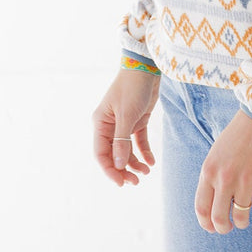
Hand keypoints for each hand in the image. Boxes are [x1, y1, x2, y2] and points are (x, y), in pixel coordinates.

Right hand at [92, 68, 160, 187]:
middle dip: (123, 170)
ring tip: (146, 172)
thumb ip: (122, 141)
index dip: (109, 170)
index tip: (120, 184)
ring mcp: (123, 125)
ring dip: (134, 163)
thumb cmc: (132, 87)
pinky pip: (138, 142)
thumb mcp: (127, 115)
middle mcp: (109, 126)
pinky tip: (151, 162)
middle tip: (136, 182)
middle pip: (113, 155)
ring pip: (126, 151)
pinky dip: (144, 153)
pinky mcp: (137, 121)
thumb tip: (118, 165)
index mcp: (100, 124)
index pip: (101, 154)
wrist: (146, 68)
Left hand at [195, 109, 251, 232]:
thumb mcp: (217, 154)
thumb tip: (214, 205)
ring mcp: (246, 181)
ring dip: (243, 223)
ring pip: (241, 218)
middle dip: (223, 228)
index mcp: (209, 171)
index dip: (206, 224)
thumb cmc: (240, 134)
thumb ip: (213, 177)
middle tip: (229, 227)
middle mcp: (224, 178)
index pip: (201, 208)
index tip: (212, 227)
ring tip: (246, 219)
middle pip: (219, 218)